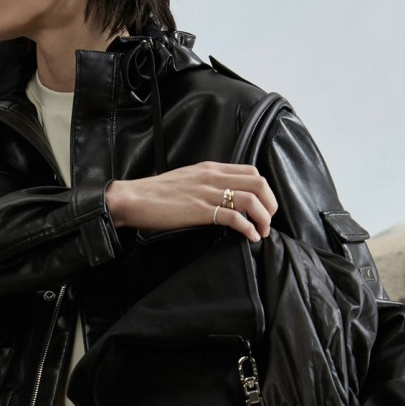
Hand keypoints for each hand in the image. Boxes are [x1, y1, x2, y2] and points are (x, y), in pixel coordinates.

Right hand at [105, 162, 277, 243]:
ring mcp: (207, 193)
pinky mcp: (200, 210)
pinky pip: (234, 217)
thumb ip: (207, 184)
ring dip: (263, 218)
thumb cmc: (156, 194)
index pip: (252, 171)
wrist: (134, 199)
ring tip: (262, 232)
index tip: (264, 207)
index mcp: (211, 168)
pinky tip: (250, 237)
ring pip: (251, 199)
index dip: (265, 190)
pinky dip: (248, 228)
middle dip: (270, 204)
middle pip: (259, 183)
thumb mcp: (187, 180)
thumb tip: (223, 197)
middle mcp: (213, 176)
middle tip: (268, 222)